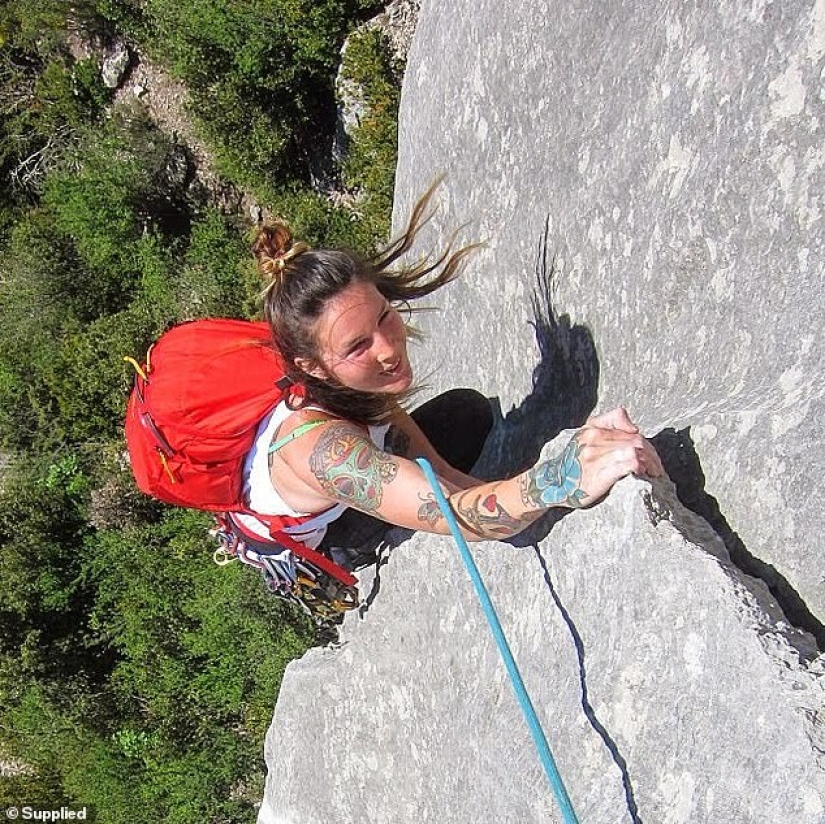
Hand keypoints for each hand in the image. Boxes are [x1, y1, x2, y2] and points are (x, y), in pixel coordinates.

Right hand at [524, 408, 663, 508]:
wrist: (553, 483)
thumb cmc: (573, 462)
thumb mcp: (584, 435)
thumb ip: (608, 423)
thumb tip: (634, 428)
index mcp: (592, 428)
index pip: (630, 428)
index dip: (644, 440)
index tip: (647, 453)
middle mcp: (594, 439)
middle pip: (636, 440)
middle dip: (652, 453)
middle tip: (656, 467)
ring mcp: (597, 456)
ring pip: (636, 450)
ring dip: (650, 462)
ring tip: (653, 472)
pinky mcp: (600, 474)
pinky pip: (629, 464)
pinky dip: (640, 467)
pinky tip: (643, 474)